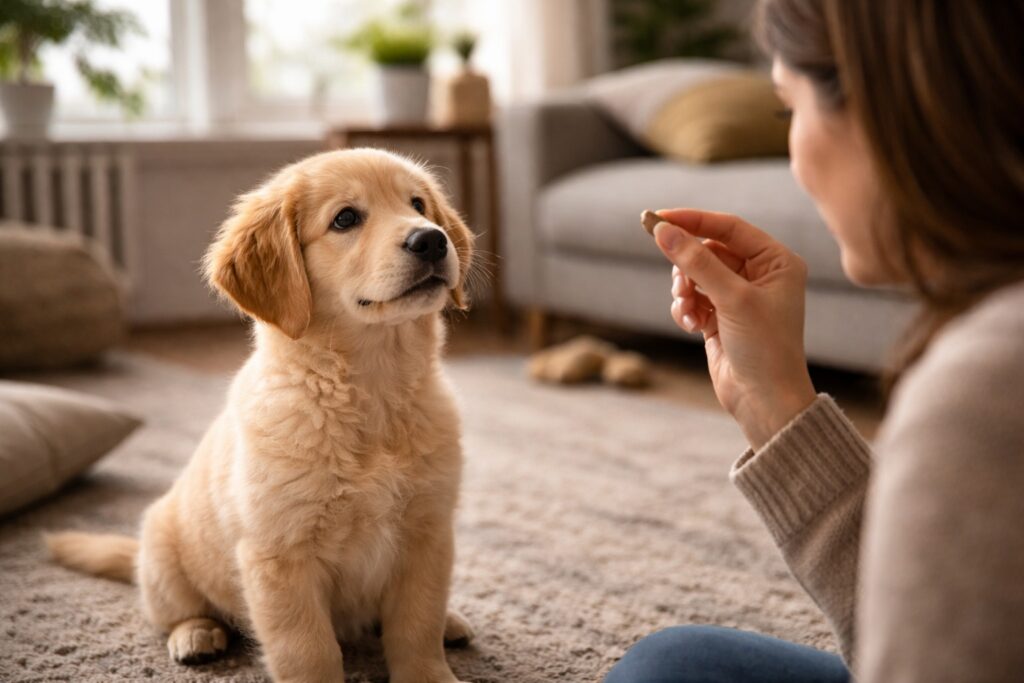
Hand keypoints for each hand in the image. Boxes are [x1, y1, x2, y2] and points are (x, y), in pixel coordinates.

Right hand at [652, 209, 816, 449]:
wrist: (765, 401)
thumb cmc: (764, 348)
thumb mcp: (732, 299)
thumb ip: (697, 262)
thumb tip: (663, 231)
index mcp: (776, 261)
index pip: (728, 227)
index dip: (693, 221)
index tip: (657, 219)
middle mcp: (759, 274)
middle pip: (708, 250)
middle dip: (687, 266)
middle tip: (677, 281)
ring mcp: (738, 296)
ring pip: (695, 274)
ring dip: (684, 290)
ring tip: (688, 310)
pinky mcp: (720, 317)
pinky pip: (692, 298)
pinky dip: (686, 309)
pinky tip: (692, 326)